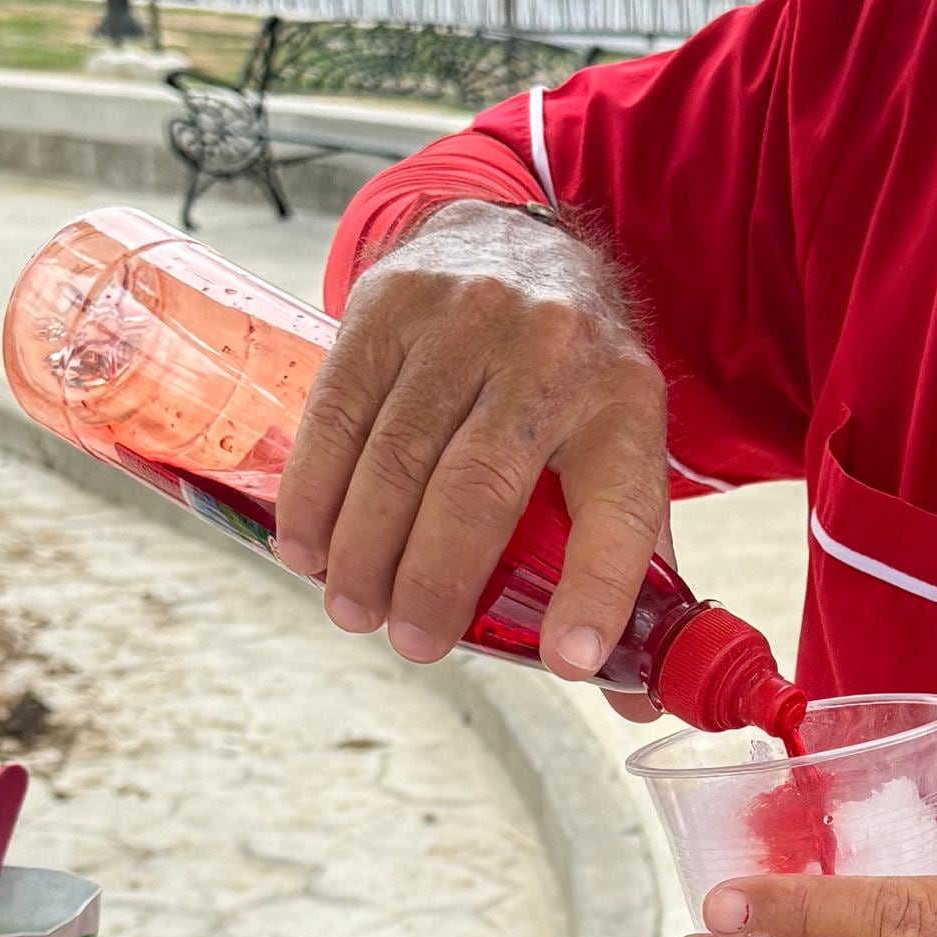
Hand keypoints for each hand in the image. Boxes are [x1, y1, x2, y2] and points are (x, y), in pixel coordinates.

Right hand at [270, 201, 672, 679]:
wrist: (513, 238)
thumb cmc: (570, 376)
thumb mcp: (620, 444)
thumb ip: (624, 562)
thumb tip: (630, 697)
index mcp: (624, 401)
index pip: (618, 508)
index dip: (596, 591)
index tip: (569, 662)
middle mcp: (550, 351)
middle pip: (479, 488)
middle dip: (435, 581)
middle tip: (411, 643)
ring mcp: (463, 321)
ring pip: (398, 455)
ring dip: (364, 549)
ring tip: (351, 609)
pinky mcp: (388, 304)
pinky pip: (338, 412)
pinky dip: (315, 491)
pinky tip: (307, 545)